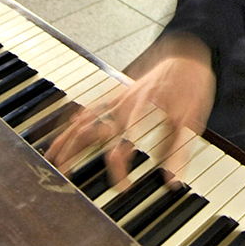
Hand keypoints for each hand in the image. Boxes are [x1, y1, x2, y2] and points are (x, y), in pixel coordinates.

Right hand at [45, 37, 214, 188]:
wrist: (187, 57)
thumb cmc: (190, 87)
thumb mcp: (192, 121)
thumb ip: (178, 152)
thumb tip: (171, 181)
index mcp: (142, 110)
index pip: (122, 146)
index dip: (119, 170)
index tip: (120, 188)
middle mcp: (125, 104)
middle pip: (92, 130)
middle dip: (73, 152)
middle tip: (60, 174)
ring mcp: (119, 98)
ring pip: (86, 118)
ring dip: (68, 136)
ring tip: (52, 155)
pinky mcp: (120, 94)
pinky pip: (93, 106)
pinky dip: (78, 118)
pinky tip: (70, 127)